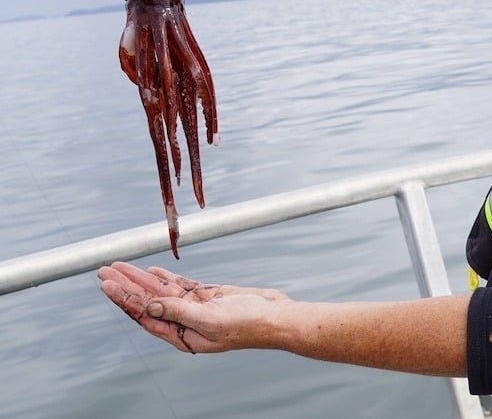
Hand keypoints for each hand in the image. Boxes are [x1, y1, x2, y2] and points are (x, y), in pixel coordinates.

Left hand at [97, 262, 288, 353]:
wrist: (276, 316)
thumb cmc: (248, 324)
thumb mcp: (210, 320)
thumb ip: (179, 311)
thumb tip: (148, 307)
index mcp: (182, 335)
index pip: (144, 315)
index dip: (125, 299)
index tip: (107, 284)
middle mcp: (184, 322)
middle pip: (147, 301)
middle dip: (126, 285)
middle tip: (104, 270)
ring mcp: (196, 308)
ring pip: (161, 291)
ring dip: (141, 278)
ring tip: (121, 266)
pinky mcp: (208, 295)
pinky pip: (180, 285)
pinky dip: (165, 277)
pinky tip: (152, 271)